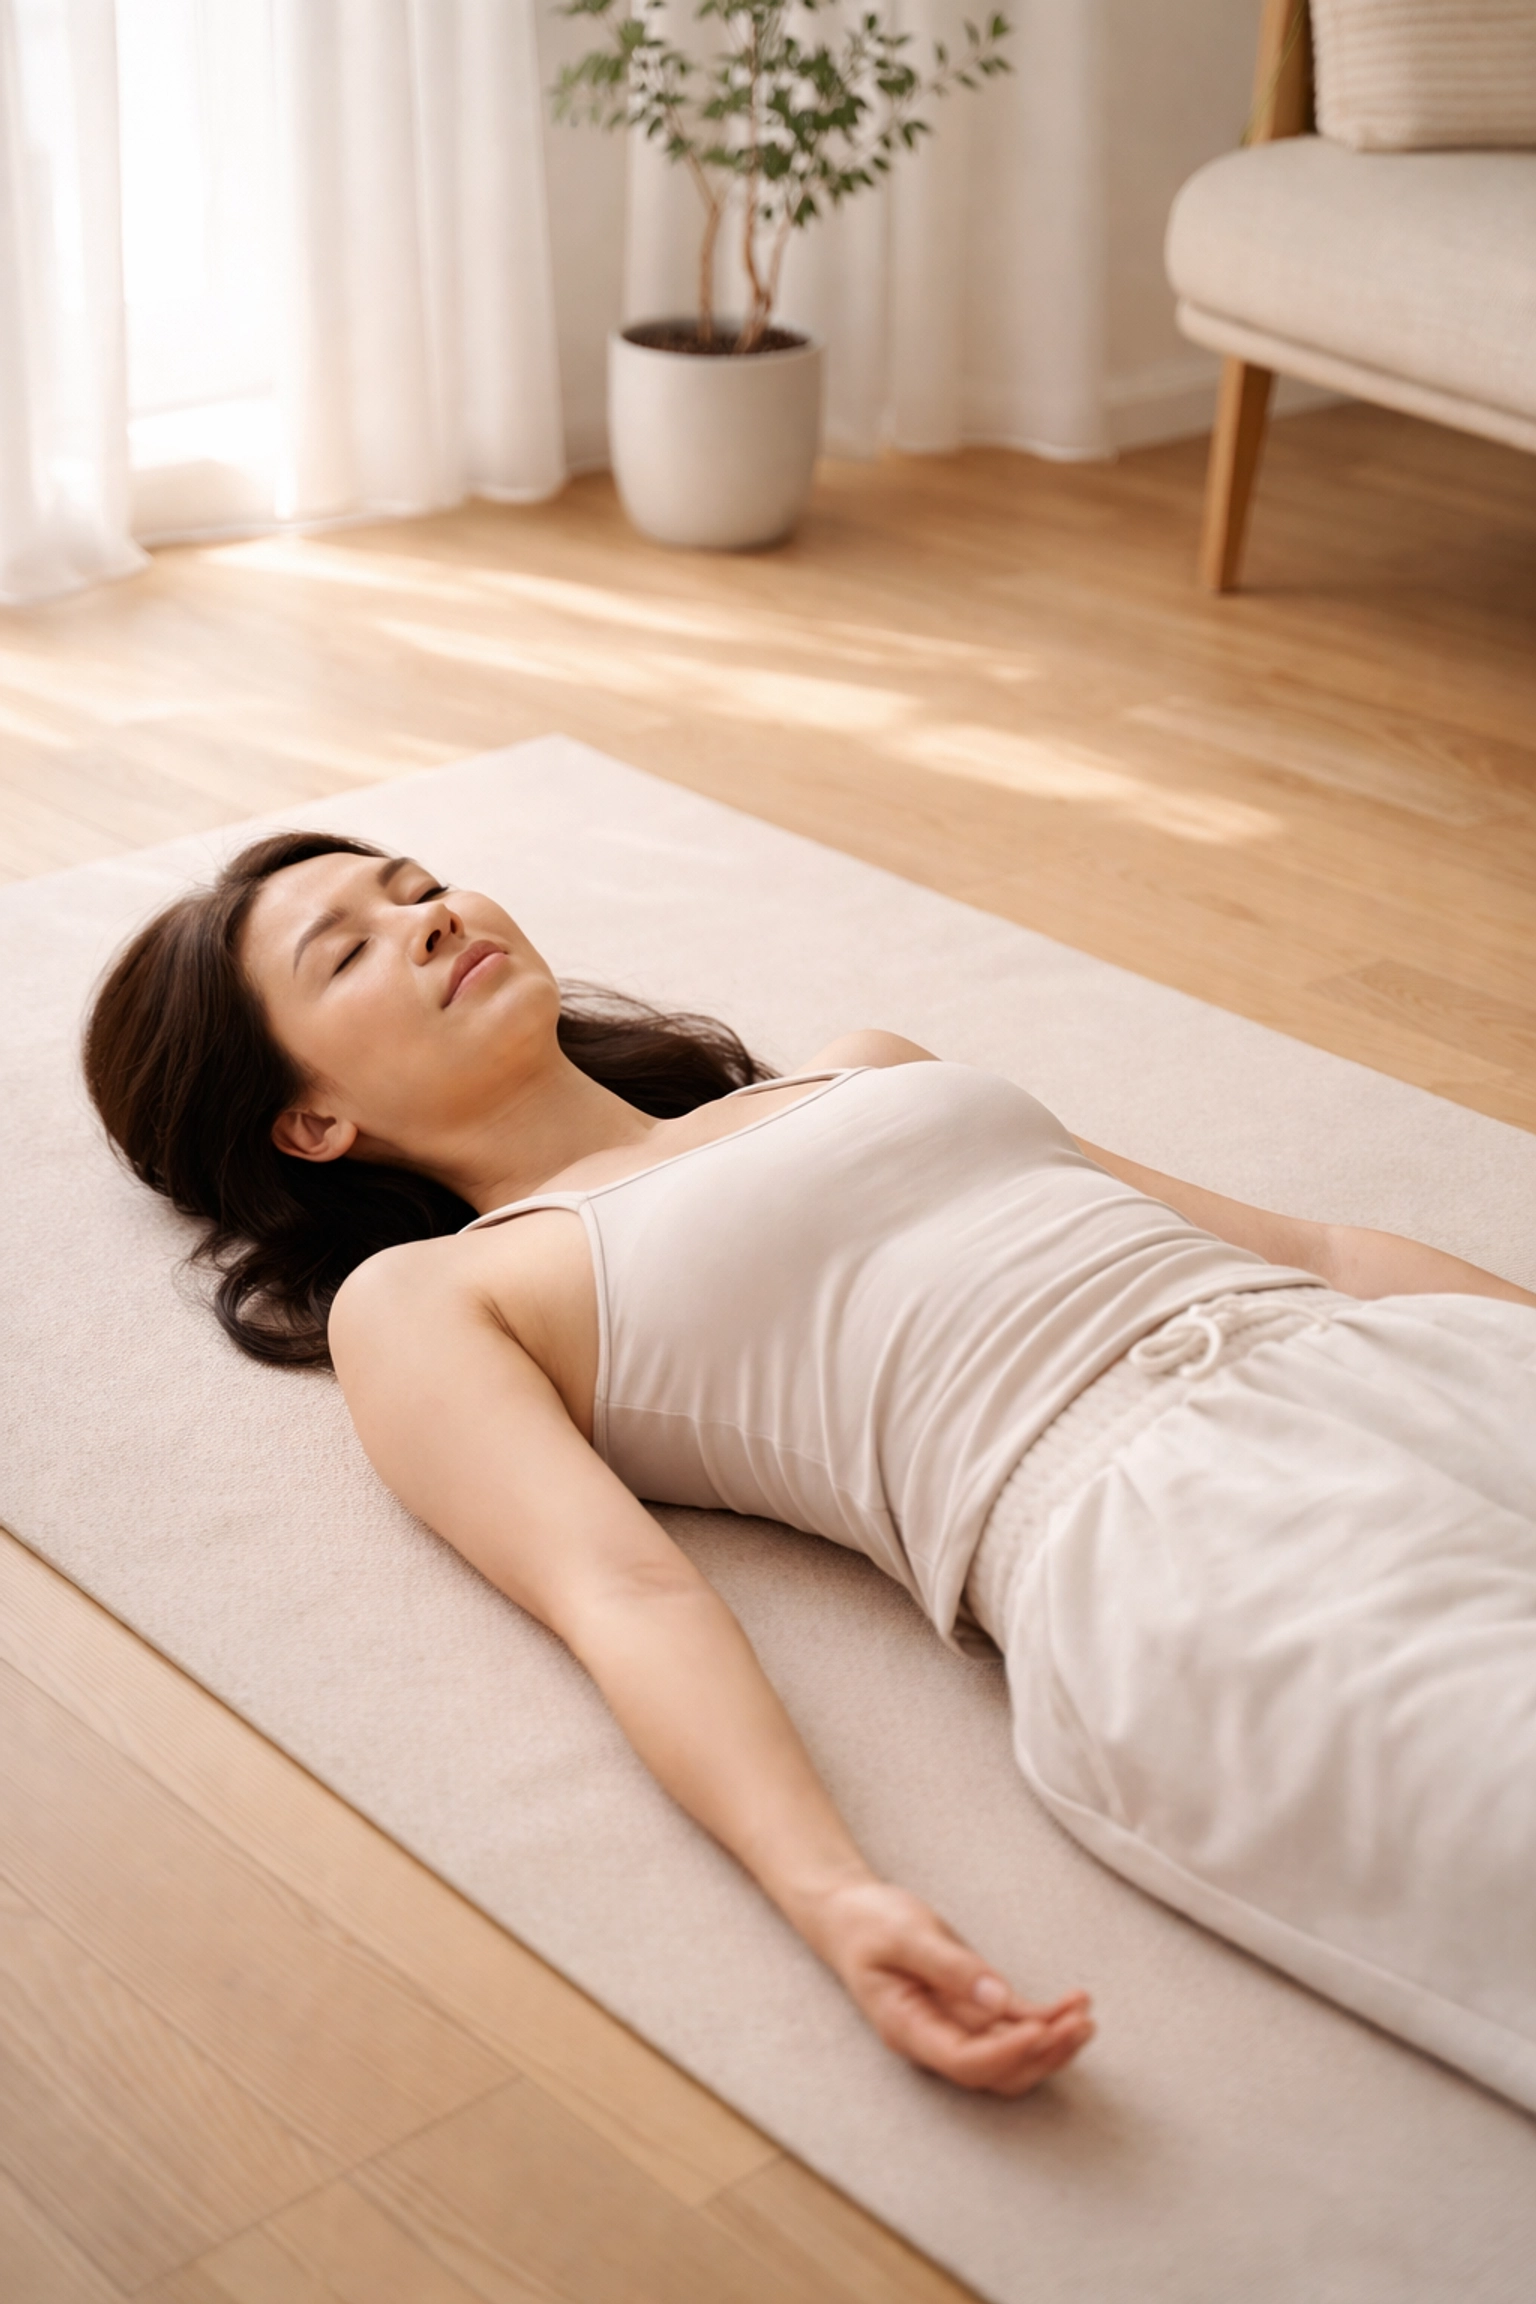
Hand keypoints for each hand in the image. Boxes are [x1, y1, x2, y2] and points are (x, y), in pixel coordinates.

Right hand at [813, 1879, 1093, 2094]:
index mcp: (908, 2028)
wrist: (850, 1913)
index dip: (1007, 2054)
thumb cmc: (868, 1923)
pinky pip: (1014, 2024)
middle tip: (1080, 2024)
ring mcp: (955, 2025)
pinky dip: (1047, 2017)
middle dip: (1043, 2055)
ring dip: (1053, 2042)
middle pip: (996, 2072)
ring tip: (1086, 2017)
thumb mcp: (903, 1935)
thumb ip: (948, 1967)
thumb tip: (999, 2000)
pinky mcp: (972, 2005)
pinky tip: (1075, 2002)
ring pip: (1012, 2056)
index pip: (963, 2062)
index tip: (1042, 2030)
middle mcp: (935, 2038)